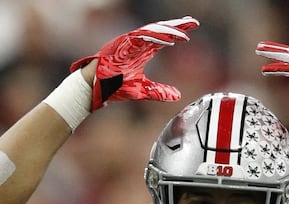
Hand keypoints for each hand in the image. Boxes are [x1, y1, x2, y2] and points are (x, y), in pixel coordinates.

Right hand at [71, 16, 199, 110]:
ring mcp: (128, 42)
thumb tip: (177, 95)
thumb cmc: (113, 86)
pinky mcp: (121, 44)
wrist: (94, 88)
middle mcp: (137, 43)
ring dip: (168, 31)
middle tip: (194, 22)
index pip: (163, 37)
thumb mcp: (142, 90)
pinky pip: (140, 38)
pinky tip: (168, 41)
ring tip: (184, 34)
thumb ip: (159, 91)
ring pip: (151, 31)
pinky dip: (154, 38)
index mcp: (142, 51)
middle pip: (160, 29)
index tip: (193, 28)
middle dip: (177, 25)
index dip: (177, 31)